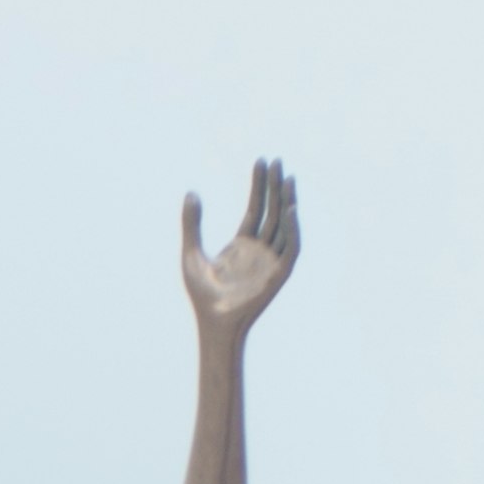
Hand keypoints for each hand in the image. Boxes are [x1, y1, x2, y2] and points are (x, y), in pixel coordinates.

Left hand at [180, 160, 298, 335]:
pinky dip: (293, 229)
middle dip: (274, 186)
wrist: (212, 322)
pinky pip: (290, 248)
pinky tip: (291, 209)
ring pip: (283, 225)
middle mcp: (259, 250)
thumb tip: (191, 192)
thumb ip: (191, 224)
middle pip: (271, 211)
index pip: (255, 208)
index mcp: (241, 244)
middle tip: (277, 161)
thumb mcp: (191, 254)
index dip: (258, 185)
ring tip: (287, 178)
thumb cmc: (202, 295)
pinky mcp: (278, 274)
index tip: (261, 162)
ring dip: (287, 202)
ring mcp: (270, 261)